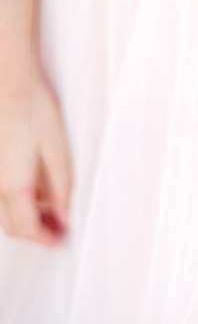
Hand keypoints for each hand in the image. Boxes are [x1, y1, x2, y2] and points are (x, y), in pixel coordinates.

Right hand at [0, 63, 71, 245]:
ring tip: (52, 205)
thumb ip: (61, 187)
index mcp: (15, 185)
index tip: (61, 240)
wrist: (8, 83)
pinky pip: (1, 193)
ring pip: (5, 210)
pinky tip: (36, 185)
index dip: (46, 239)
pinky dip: (18, 198)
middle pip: (13, 225)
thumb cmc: (32, 108)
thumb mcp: (57, 149)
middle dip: (37, 230)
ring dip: (27, 215)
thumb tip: (64, 214)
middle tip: (60, 227)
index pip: (28, 229)